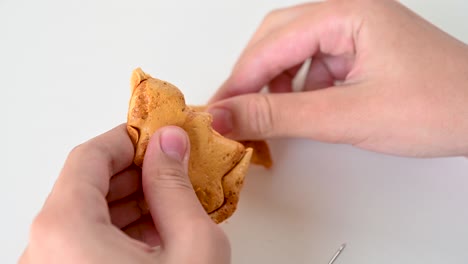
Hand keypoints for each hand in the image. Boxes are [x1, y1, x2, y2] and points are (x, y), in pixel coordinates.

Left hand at [19, 125, 229, 263]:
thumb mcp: (193, 247)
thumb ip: (177, 187)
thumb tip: (170, 145)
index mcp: (66, 231)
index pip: (89, 157)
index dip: (129, 139)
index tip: (157, 134)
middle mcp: (45, 251)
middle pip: (85, 187)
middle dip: (134, 170)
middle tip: (170, 163)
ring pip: (86, 217)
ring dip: (130, 200)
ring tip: (171, 197)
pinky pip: (85, 245)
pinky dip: (120, 231)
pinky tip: (157, 230)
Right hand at [208, 0, 467, 156]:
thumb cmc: (437, 107)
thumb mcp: (346, 115)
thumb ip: (279, 115)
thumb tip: (225, 117)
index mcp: (348, 11)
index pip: (272, 43)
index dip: (239, 79)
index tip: (216, 112)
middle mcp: (348, 12)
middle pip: (276, 38)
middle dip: (251, 76)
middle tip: (232, 112)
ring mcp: (354, 30)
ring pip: (292, 51)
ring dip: (272, 83)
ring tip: (264, 116)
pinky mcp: (359, 51)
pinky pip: (312, 64)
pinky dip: (295, 88)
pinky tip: (295, 110)